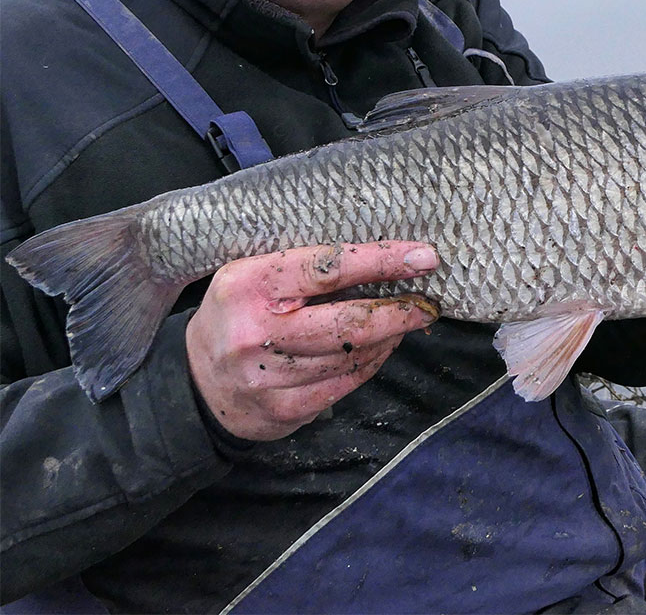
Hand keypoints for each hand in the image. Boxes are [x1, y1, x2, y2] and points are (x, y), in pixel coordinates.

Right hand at [186, 241, 439, 439]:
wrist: (195, 386)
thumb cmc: (238, 314)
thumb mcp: (251, 276)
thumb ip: (302, 266)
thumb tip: (378, 255)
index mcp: (248, 283)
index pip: (327, 268)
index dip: (380, 262)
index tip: (422, 257)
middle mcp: (255, 332)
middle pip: (346, 323)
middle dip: (398, 311)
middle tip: (429, 302)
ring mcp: (267, 376)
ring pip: (350, 356)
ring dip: (389, 337)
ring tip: (407, 320)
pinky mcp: (281, 410)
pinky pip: (343, 384)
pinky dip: (371, 363)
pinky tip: (382, 347)